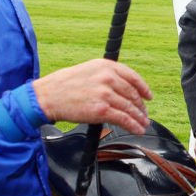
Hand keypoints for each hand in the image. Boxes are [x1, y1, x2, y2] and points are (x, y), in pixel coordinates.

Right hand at [32, 58, 152, 133]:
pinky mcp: (101, 110)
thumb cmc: (65, 84)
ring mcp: (105, 94)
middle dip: (141, 106)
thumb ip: (107, 75)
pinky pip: (123, 119)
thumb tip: (123, 87)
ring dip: (139, 118)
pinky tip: (137, 129)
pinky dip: (133, 125)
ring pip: (129, 107)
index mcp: (106, 66)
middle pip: (132, 94)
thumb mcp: (89, 70)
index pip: (133, 77)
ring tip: (143, 124)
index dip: (143, 89)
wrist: (48, 96)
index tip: (148, 96)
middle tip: (144, 114)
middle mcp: (108, 78)